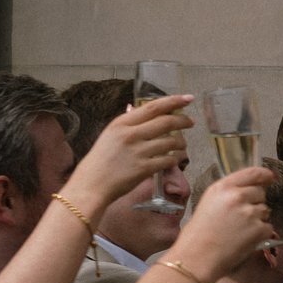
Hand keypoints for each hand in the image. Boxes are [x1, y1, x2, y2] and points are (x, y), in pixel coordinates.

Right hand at [63, 93, 191, 212]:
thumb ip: (126, 122)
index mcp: (121, 123)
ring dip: (182, 143)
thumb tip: (135, 107)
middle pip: (166, 122)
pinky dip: (177, 158)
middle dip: (184, 121)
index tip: (187, 98)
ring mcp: (138, 152)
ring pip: (172, 142)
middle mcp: (130, 135)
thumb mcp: (110, 135)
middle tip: (191, 122)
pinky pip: (169, 160)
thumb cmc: (100, 161)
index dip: (173, 101)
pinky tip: (177, 158)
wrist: (91, 184)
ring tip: (181, 145)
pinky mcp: (144, 168)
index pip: (152, 107)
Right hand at [172, 166, 275, 279]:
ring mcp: (249, 212)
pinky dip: (260, 234)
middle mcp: (237, 196)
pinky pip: (267, 227)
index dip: (264, 174)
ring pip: (265, 210)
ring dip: (257, 219)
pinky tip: (243, 240)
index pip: (252, 173)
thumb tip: (249, 191)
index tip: (271, 177)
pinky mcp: (258, 229)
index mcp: (222, 187)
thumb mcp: (208, 203)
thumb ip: (228, 194)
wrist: (197, 257)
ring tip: (238, 230)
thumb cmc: (198, 234)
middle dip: (255, 203)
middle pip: (260, 193)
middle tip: (240, 217)